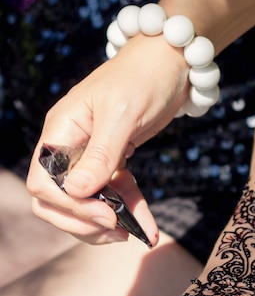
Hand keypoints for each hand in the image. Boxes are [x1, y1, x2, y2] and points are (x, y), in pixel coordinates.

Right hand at [26, 34, 188, 242]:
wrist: (171, 62)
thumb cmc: (144, 77)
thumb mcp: (122, 114)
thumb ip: (100, 154)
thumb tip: (76, 191)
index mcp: (61, 131)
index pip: (43, 183)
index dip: (69, 206)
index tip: (105, 215)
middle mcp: (69, 147)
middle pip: (56, 201)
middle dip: (83, 222)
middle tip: (117, 231)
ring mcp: (89, 157)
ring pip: (84, 204)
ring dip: (108, 224)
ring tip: (136, 234)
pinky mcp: (112, 162)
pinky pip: (113, 195)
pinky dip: (129, 212)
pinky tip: (148, 227)